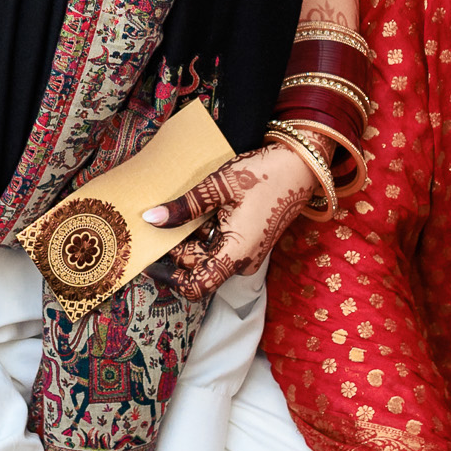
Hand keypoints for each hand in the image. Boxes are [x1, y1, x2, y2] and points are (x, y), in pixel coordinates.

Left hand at [143, 144, 317, 299]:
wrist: (303, 165)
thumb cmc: (266, 174)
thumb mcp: (219, 186)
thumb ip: (185, 206)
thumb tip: (152, 219)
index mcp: (236, 253)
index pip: (196, 285)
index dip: (168, 277)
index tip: (148, 260)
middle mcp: (242, 261)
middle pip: (196, 268)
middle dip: (173, 250)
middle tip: (152, 225)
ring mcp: (246, 252)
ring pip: (205, 255)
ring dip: (187, 238)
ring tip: (171, 211)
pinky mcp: (248, 242)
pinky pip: (217, 245)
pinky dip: (201, 232)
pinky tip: (193, 209)